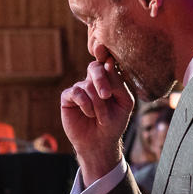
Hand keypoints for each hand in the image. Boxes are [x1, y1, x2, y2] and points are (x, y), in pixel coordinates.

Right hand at [60, 60, 133, 180]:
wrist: (100, 142)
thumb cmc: (114, 122)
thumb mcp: (124, 103)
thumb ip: (118, 83)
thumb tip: (108, 64)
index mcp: (109, 79)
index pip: (107, 62)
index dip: (104, 54)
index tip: (102, 51)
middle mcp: (93, 81)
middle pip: (94, 67)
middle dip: (101, 79)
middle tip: (106, 95)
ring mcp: (80, 88)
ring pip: (87, 85)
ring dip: (97, 103)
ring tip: (99, 116)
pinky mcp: (68, 97)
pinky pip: (75, 93)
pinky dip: (85, 104)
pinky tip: (89, 113)